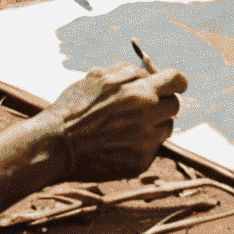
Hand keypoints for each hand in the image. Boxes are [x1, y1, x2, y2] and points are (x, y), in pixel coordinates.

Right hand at [41, 63, 187, 181]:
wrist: (56, 145)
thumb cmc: (75, 107)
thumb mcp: (100, 76)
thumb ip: (130, 71)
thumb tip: (150, 70)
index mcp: (139, 91)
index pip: (176, 80)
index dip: (176, 80)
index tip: (174, 83)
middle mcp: (147, 117)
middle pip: (175, 105)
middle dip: (163, 102)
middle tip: (145, 105)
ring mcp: (145, 142)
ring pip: (165, 128)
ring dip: (154, 124)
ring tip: (127, 125)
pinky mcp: (140, 163)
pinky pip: (153, 148)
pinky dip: (142, 144)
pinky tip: (120, 142)